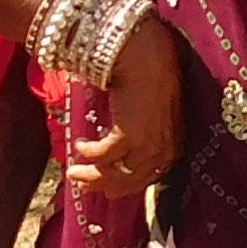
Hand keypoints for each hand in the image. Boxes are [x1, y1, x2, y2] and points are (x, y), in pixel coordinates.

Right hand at [62, 15, 184, 197]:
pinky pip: (103, 154)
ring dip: (91, 175)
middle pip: (131, 180)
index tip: (107, 189)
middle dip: (104, 185)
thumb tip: (121, 144)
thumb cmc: (151, 78)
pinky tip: (79, 145)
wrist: (148, 58)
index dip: (125, 185)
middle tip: (83, 186)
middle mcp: (164, 152)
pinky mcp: (130, 136)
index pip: (148, 178)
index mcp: (173, 147)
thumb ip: (144, 131)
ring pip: (115, 172)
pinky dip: (89, 152)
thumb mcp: (153, 113)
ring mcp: (149, 145)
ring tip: (73, 172)